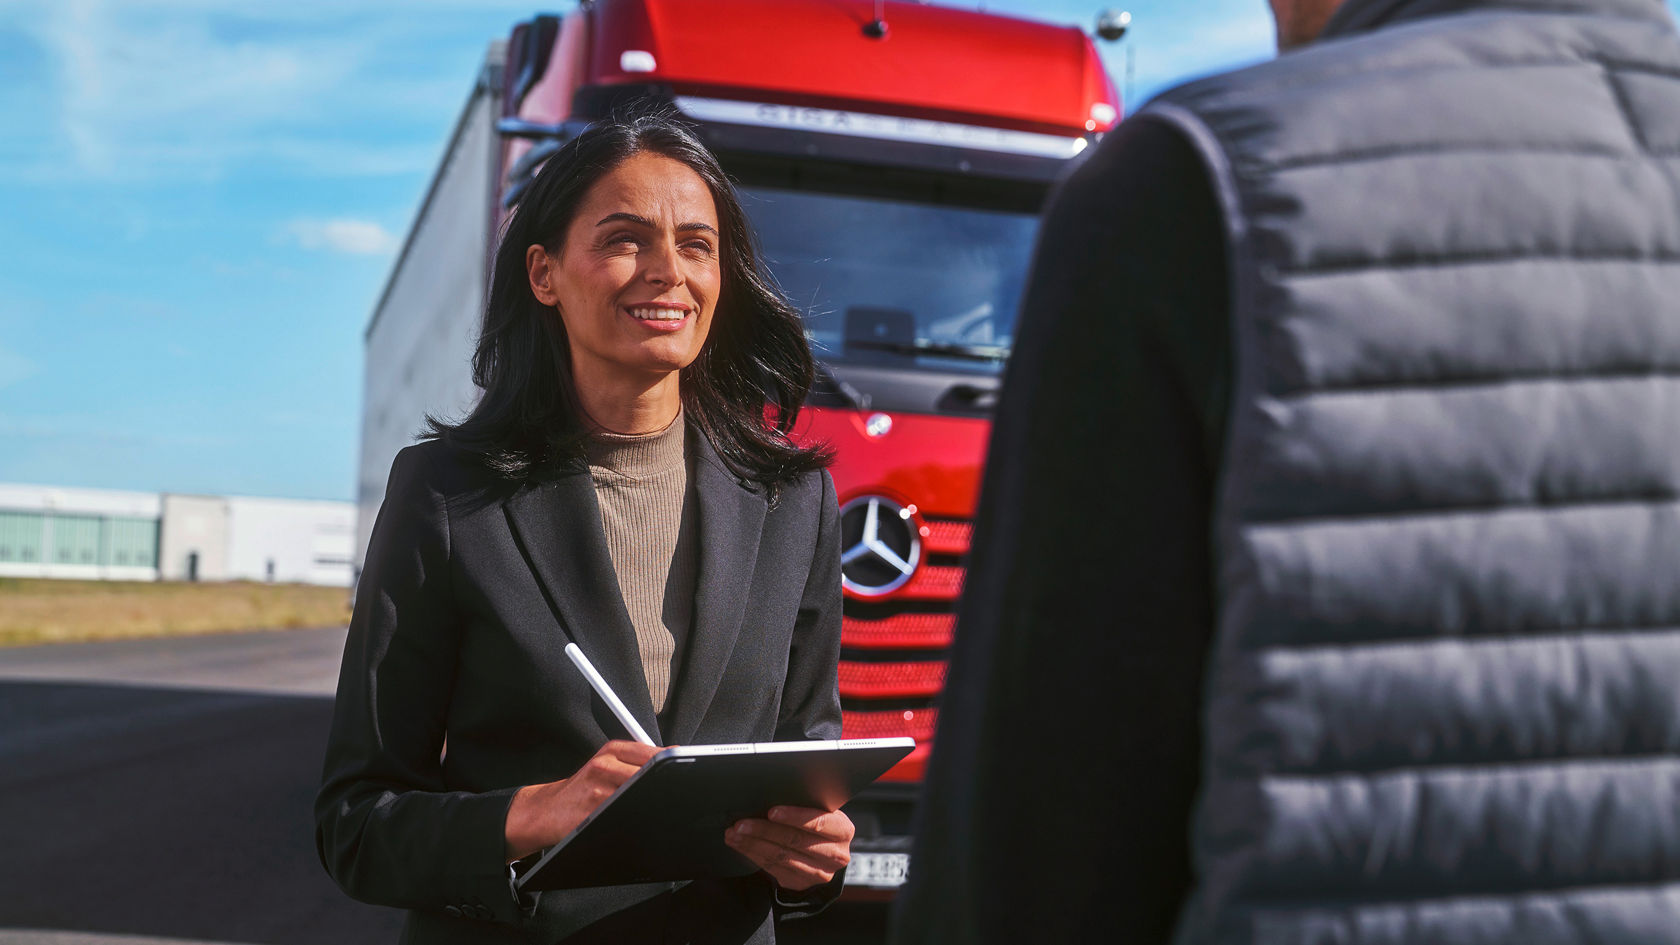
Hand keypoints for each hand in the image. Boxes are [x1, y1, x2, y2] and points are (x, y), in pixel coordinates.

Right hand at [504, 740, 660, 860]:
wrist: (547, 809)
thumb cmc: (583, 789)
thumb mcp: (608, 764)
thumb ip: (639, 761)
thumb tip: (675, 758)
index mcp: (613, 750)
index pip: (654, 753)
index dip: (673, 766)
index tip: (685, 776)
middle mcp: (605, 765)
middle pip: (649, 773)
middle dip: (664, 786)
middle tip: (674, 796)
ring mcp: (598, 789)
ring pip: (638, 794)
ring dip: (650, 804)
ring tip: (652, 810)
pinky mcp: (592, 813)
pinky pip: (623, 815)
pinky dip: (634, 819)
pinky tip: (633, 821)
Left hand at [724, 806, 853, 891]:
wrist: (825, 853)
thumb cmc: (818, 823)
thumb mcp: (822, 811)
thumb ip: (807, 805)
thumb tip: (771, 794)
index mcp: (842, 831)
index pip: (819, 822)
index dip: (794, 816)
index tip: (771, 811)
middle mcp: (835, 855)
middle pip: (795, 841)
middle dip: (764, 830)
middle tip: (741, 823)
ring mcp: (818, 873)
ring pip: (780, 856)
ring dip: (752, 844)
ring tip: (734, 833)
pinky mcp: (800, 883)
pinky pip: (772, 868)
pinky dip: (752, 854)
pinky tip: (740, 844)